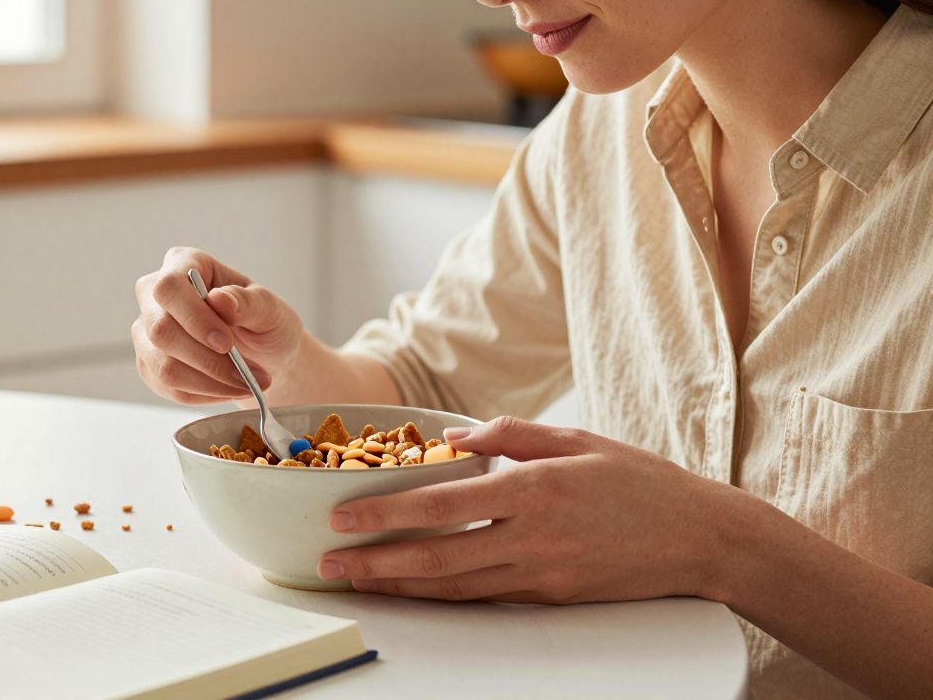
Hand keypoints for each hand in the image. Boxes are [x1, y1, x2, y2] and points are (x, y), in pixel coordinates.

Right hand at [133, 247, 306, 404]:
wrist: (264, 355)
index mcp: (184, 264)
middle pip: (160, 330)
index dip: (194, 317)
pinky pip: (169, 388)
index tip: (227, 343)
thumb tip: (220, 300)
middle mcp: (155, 296)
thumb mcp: (270, 309)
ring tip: (247, 385)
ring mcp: (147, 332)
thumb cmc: (266, 322)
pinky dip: (205, 394)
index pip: (169, 287)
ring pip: (163, 367)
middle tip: (247, 375)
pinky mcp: (150, 365)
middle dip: (207, 360)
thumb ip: (249, 302)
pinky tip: (228, 388)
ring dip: (210, 383)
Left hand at [318, 417, 737, 602]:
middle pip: (437, 557)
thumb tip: (451, 439)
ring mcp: (543, 574)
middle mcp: (533, 537)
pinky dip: (443, 597)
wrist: (702, 538)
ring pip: (455, 587)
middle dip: (376, 562)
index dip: (386, 514)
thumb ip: (509, 436)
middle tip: (330, 562)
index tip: (343, 516)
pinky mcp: (553, 597)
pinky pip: (486, 598)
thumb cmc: (640, 482)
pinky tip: (414, 592)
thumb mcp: (577, 438)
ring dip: (400, 587)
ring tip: (357, 581)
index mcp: (534, 488)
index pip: (442, 505)